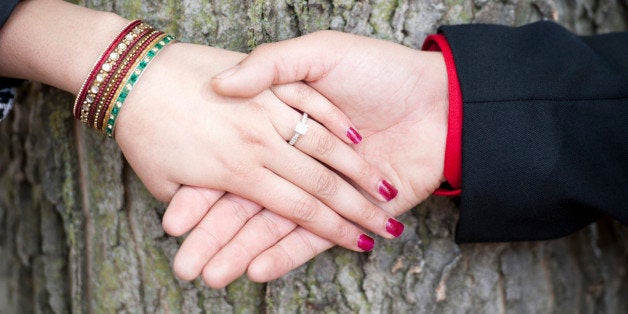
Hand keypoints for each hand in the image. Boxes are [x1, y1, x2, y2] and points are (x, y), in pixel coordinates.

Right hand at [166, 31, 448, 287]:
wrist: (439, 101)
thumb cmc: (380, 71)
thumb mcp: (320, 53)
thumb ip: (272, 65)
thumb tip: (224, 84)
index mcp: (278, 129)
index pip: (231, 168)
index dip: (202, 195)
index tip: (174, 220)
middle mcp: (294, 164)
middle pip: (246, 205)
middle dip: (215, 236)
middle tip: (185, 265)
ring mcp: (322, 192)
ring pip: (274, 226)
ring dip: (244, 252)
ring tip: (212, 277)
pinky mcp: (349, 214)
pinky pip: (312, 237)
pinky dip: (288, 253)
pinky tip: (257, 270)